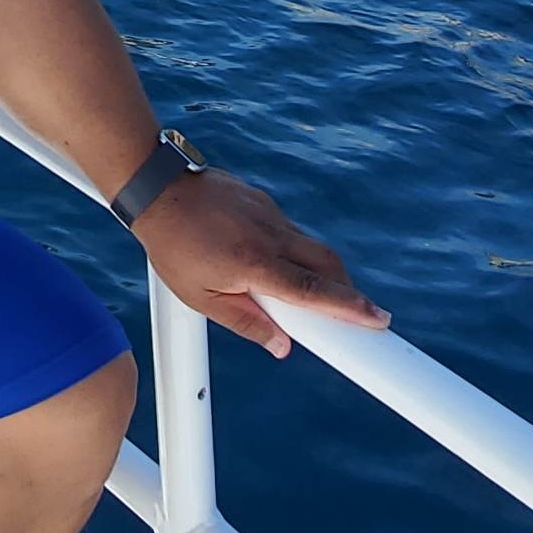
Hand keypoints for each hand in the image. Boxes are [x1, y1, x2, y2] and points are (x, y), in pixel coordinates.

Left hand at [129, 168, 389, 357]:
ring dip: (313, 267)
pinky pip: (285, 227)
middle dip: (345, 288)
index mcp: (255, 263)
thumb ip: (245, 322)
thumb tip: (282, 346)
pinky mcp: (261, 197)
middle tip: (353, 312)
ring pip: (306, 244)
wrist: (154, 186)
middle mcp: (269, 234)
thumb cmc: (172, 245)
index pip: (314, 291)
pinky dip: (287, 246)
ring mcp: (267, 211)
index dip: (350, 308)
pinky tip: (260, 255)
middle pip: (326, 263)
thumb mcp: (201, 296)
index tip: (379, 320)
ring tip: (290, 288)